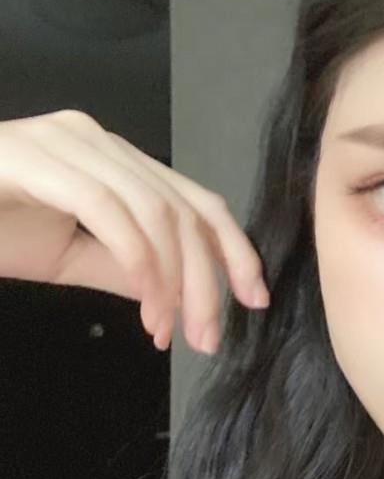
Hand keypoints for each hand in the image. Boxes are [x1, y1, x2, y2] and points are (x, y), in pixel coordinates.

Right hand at [0, 108, 269, 352]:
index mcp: (111, 162)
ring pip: (156, 212)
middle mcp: (95, 140)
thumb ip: (125, 268)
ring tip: (172, 331)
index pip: (194, 201)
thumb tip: (175, 291)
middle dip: (208, 281)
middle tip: (209, 337)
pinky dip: (139, 264)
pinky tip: (145, 308)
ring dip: (175, 282)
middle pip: (184, 210)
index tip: (254, 299)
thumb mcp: (68, 256)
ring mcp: (65, 143)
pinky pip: (110, 210)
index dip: (233, 249)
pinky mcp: (35, 157)